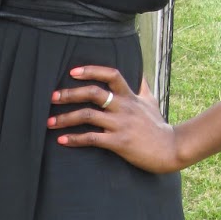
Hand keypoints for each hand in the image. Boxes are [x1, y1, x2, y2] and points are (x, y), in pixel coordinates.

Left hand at [47, 65, 182, 172]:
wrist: (171, 149)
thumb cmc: (158, 126)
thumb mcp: (151, 102)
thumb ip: (142, 87)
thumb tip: (140, 73)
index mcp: (130, 96)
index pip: (111, 75)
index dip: (91, 70)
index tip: (73, 71)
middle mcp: (124, 107)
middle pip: (93, 93)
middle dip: (70, 94)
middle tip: (52, 97)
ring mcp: (121, 124)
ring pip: (88, 116)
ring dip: (66, 118)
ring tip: (49, 122)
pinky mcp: (119, 142)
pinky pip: (92, 139)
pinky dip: (75, 139)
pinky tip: (62, 140)